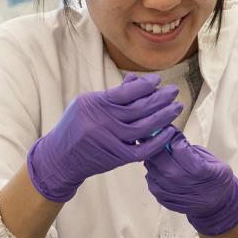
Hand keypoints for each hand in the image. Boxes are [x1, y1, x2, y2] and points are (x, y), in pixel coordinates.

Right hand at [26, 73, 181, 201]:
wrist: (60, 158)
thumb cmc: (75, 125)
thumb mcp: (88, 103)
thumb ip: (113, 93)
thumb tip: (137, 80)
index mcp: (95, 105)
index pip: (126, 92)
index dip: (145, 85)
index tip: (158, 80)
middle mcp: (104, 122)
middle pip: (139, 109)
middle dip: (160, 98)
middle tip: (174, 91)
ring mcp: (112, 141)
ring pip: (144, 127)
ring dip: (164, 116)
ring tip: (176, 106)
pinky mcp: (118, 157)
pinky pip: (143, 149)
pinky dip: (158, 140)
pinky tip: (169, 130)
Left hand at [145, 130, 237, 235]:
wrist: (217, 204)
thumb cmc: (216, 178)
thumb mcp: (215, 161)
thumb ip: (194, 151)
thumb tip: (171, 138)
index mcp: (203, 171)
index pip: (180, 150)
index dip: (174, 138)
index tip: (172, 132)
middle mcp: (186, 184)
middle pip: (163, 161)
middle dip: (158, 147)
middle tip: (157, 138)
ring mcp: (174, 194)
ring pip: (153, 172)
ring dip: (153, 159)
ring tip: (157, 152)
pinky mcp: (165, 201)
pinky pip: (151, 183)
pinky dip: (152, 173)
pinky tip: (158, 167)